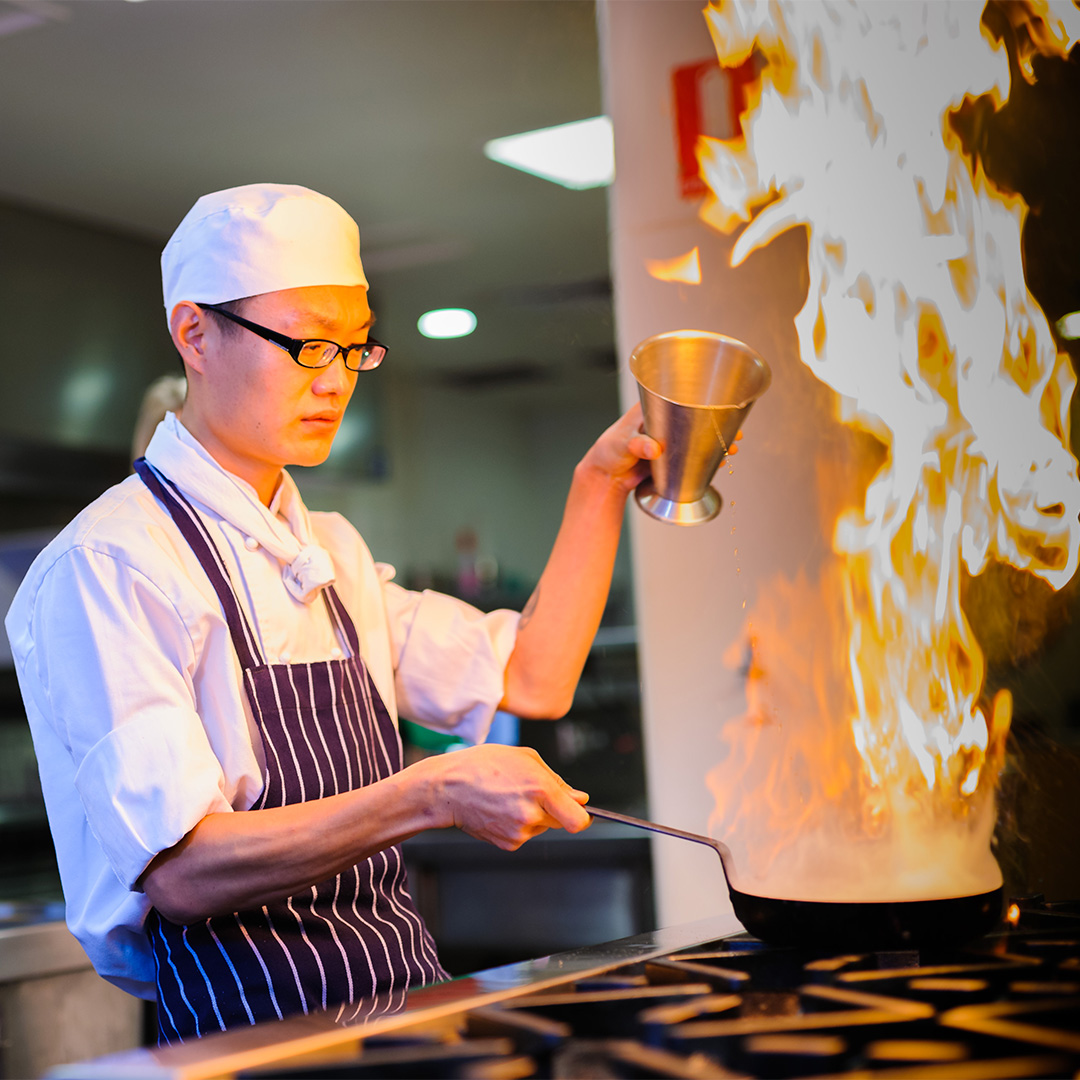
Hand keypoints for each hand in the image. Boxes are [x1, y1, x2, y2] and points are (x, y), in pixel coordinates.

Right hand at [417, 744, 590, 850]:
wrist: (448, 788)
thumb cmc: (483, 765)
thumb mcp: (525, 757)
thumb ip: (557, 779)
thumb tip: (579, 798)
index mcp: (540, 789)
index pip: (579, 820)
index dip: (584, 817)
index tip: (581, 811)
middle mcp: (531, 814)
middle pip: (562, 822)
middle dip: (555, 810)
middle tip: (531, 793)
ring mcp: (519, 832)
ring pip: (542, 827)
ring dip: (534, 815)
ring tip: (509, 797)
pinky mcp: (508, 844)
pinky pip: (525, 835)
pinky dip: (518, 824)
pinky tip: (501, 809)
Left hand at [579, 403, 740, 495]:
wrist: (604, 477)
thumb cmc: (607, 452)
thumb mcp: (621, 444)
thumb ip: (636, 445)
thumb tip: (653, 449)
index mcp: (651, 408)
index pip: (679, 397)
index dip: (702, 401)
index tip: (721, 407)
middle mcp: (662, 422)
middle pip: (694, 419)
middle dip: (716, 425)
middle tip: (734, 432)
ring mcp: (667, 441)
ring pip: (695, 439)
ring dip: (714, 444)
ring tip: (731, 448)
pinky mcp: (669, 458)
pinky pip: (690, 457)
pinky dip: (704, 460)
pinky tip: (717, 462)